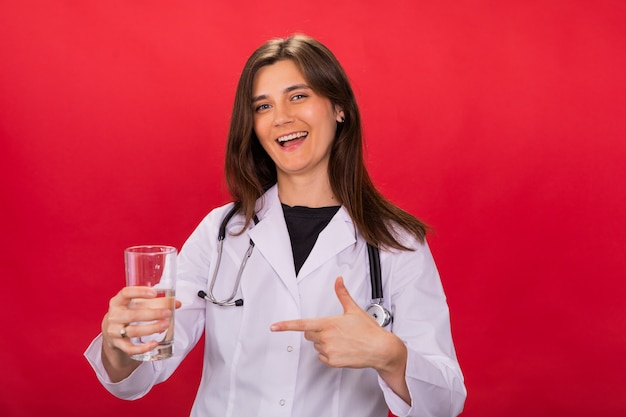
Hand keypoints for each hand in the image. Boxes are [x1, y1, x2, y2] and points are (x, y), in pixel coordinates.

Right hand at [101, 287, 179, 361]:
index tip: (154, 293)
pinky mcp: (117, 344)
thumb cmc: (128, 313)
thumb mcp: (136, 305)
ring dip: (151, 329)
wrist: (110, 330)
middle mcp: (114, 316)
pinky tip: (155, 344)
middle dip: (152, 314)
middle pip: (132, 315)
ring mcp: (114, 331)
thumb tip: (177, 303)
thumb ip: (156, 302)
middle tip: (167, 313)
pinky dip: (142, 348)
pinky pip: (129, 348)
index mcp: (118, 302)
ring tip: (165, 325)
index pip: (126, 293)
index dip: (139, 292)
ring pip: (132, 331)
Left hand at [270, 277, 396, 370]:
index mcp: (328, 324)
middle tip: (334, 330)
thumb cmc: (368, 330)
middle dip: (317, 331)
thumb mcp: (354, 309)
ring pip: (316, 346)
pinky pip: (322, 357)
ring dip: (324, 342)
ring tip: (342, 340)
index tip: (274, 327)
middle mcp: (326, 338)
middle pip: (309, 334)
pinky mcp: (333, 362)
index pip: (302, 324)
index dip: (286, 326)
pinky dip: (329, 353)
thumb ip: (342, 294)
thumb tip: (338, 279)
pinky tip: (342, 349)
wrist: (380, 349)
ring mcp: (329, 351)